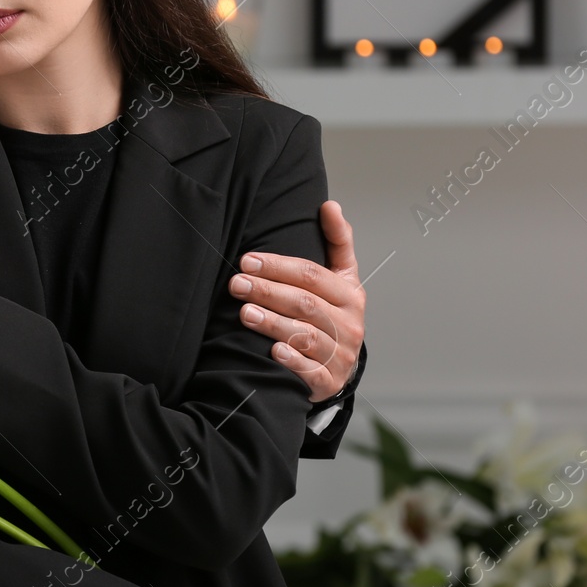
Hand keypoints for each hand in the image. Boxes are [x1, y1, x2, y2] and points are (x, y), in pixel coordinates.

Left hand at [230, 199, 365, 401]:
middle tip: (237, 283)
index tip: (248, 260)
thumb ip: (337, 241)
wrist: (340, 365)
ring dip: (273, 323)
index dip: (279, 266)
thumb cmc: (333, 312)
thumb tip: (329, 205)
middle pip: (305, 303)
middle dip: (268, 292)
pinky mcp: (328, 381)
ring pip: (305, 336)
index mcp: (350, 294)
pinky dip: (292, 361)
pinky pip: (311, 372)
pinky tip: (273, 350)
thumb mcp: (342, 277)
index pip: (312, 275)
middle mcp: (349, 324)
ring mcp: (340, 355)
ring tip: (245, 313)